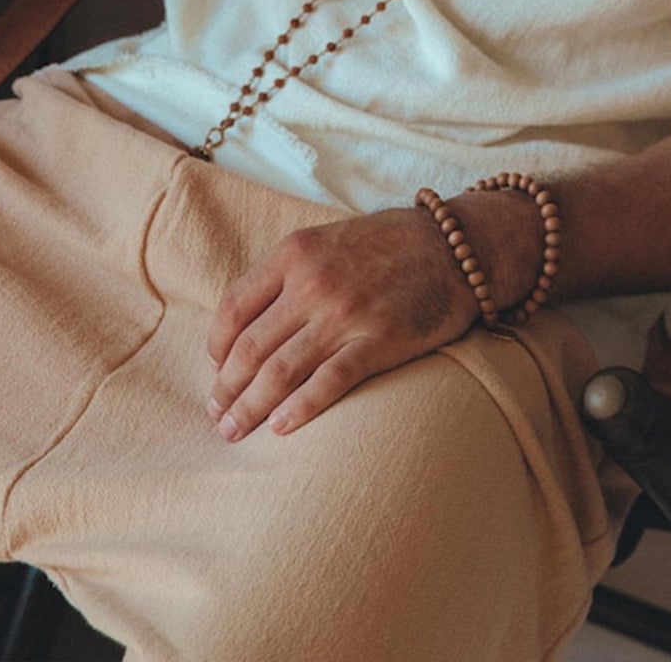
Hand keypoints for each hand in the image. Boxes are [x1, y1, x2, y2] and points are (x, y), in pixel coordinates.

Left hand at [205, 194, 537, 441]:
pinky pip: (328, 382)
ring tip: (235, 431)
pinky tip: (280, 429)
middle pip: (250, 347)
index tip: (216, 371)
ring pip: (280, 371)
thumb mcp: (326, 241)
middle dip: (226, 388)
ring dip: (250, 407)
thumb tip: (246, 325)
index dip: (216, 347)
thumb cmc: (386, 245)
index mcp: (294, 253)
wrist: (453, 247)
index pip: (234, 308)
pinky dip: (299, 409)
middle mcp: (312, 283)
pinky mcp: (380, 341)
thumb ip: (287, 274)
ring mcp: (345, 314)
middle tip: (218, 416)